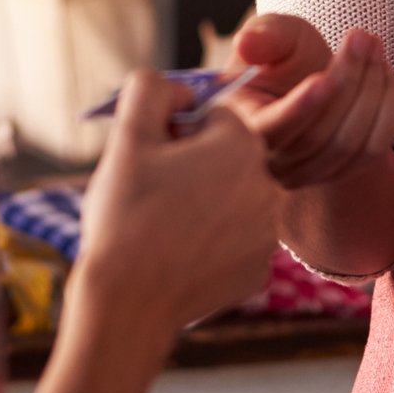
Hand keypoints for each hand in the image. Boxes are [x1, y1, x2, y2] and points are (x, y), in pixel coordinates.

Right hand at [75, 70, 277, 330]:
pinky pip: (233, 242)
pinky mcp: (257, 272)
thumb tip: (178, 88)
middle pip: (224, 158)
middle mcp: (268, 185)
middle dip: (192, 167)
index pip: (210, 118)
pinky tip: (178, 256)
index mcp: (242, 144)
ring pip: (229, 199)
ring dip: (202, 204)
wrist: (126, 304)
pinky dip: (209, 245)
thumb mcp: (128, 136)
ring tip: (161, 227)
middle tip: (153, 195)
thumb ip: (150, 89)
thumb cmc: (125, 216)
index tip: (151, 162)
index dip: (174, 135)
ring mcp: (267, 234)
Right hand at [228, 13, 393, 189]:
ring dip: (371, 90)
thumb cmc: (284, 57)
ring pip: (348, 144)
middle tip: (362, 37)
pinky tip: (383, 72)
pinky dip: (385, 109)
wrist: (309, 78)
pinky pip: (372, 151)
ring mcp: (305, 174)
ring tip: (374, 46)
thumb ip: (262, 36)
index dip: (298, 109)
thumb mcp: (273, 36)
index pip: (268, 131)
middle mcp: (270, 162)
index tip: (322, 78)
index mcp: (240, 126)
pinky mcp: (340, 174)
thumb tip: (246, 44)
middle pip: (317, 136)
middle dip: (347, 82)